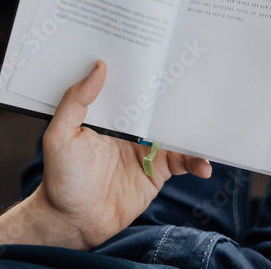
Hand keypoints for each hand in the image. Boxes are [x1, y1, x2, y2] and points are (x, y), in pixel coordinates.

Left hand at [32, 61, 210, 249]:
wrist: (73, 223)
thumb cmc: (61, 177)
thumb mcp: (60, 136)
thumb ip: (75, 101)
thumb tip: (99, 67)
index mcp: (111, 113)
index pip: (132, 84)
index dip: (146, 68)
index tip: (164, 48)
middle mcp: (131, 127)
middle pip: (159, 104)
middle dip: (178, 91)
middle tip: (199, 75)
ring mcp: (146, 149)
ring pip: (175, 130)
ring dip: (193, 126)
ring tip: (210, 121)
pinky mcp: (157, 172)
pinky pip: (181, 162)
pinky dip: (195, 161)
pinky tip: (205, 165)